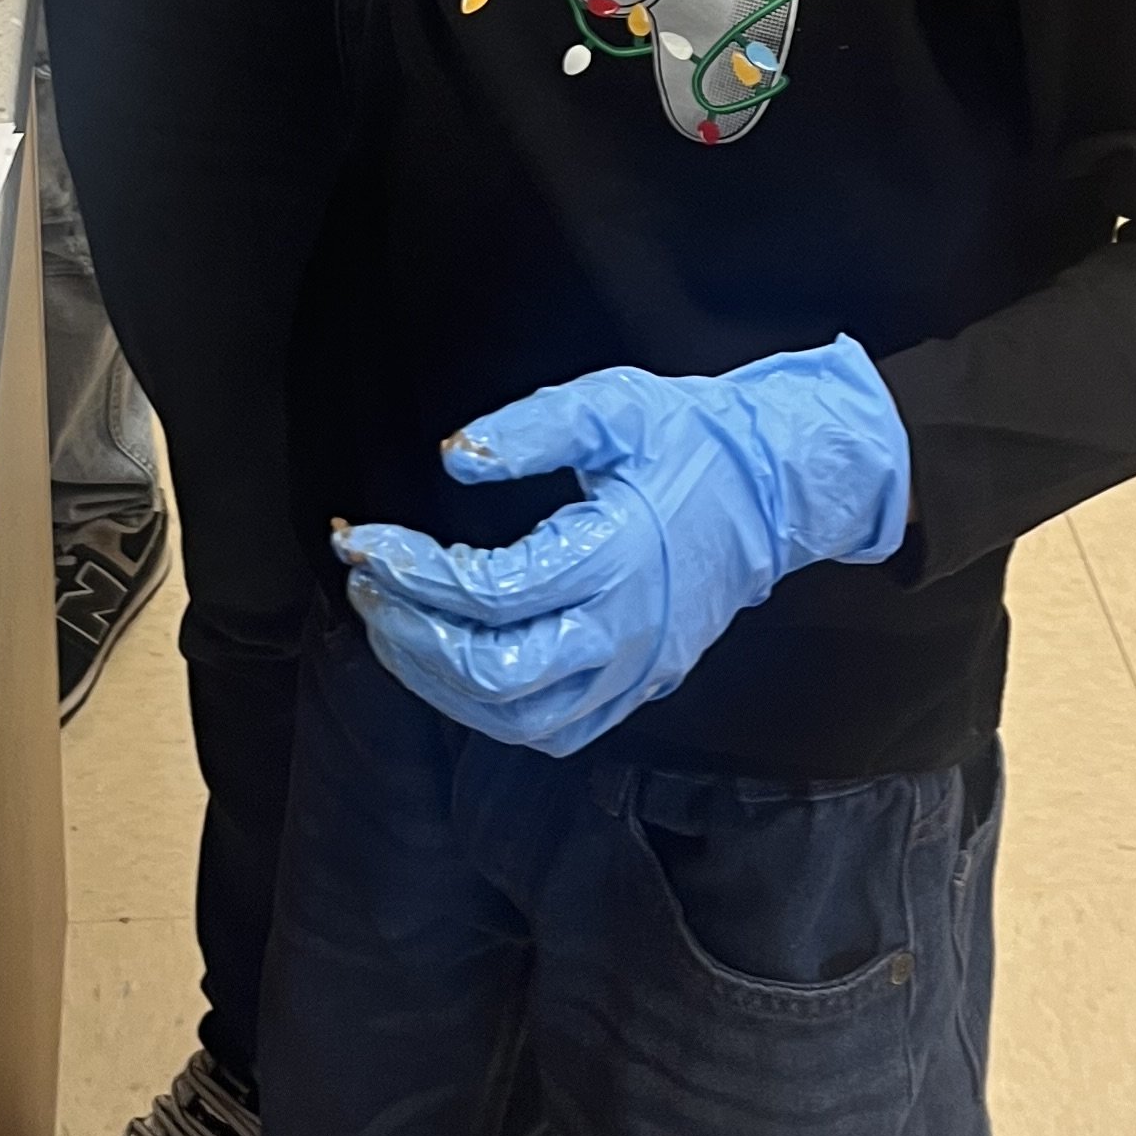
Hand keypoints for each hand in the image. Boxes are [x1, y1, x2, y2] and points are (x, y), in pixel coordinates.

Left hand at [335, 341, 910, 760]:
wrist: (774, 486)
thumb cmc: (689, 438)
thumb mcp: (610, 405)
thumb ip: (528, 429)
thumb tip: (451, 460)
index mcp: (615, 557)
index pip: (487, 592)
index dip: (410, 572)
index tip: (361, 541)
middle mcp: (624, 631)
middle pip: (495, 674)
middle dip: (409, 637)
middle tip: (365, 586)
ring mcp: (633, 670)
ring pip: (517, 720)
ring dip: (437, 683)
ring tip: (391, 626)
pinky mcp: (637, 687)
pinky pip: (551, 731)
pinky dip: (487, 712)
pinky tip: (447, 667)